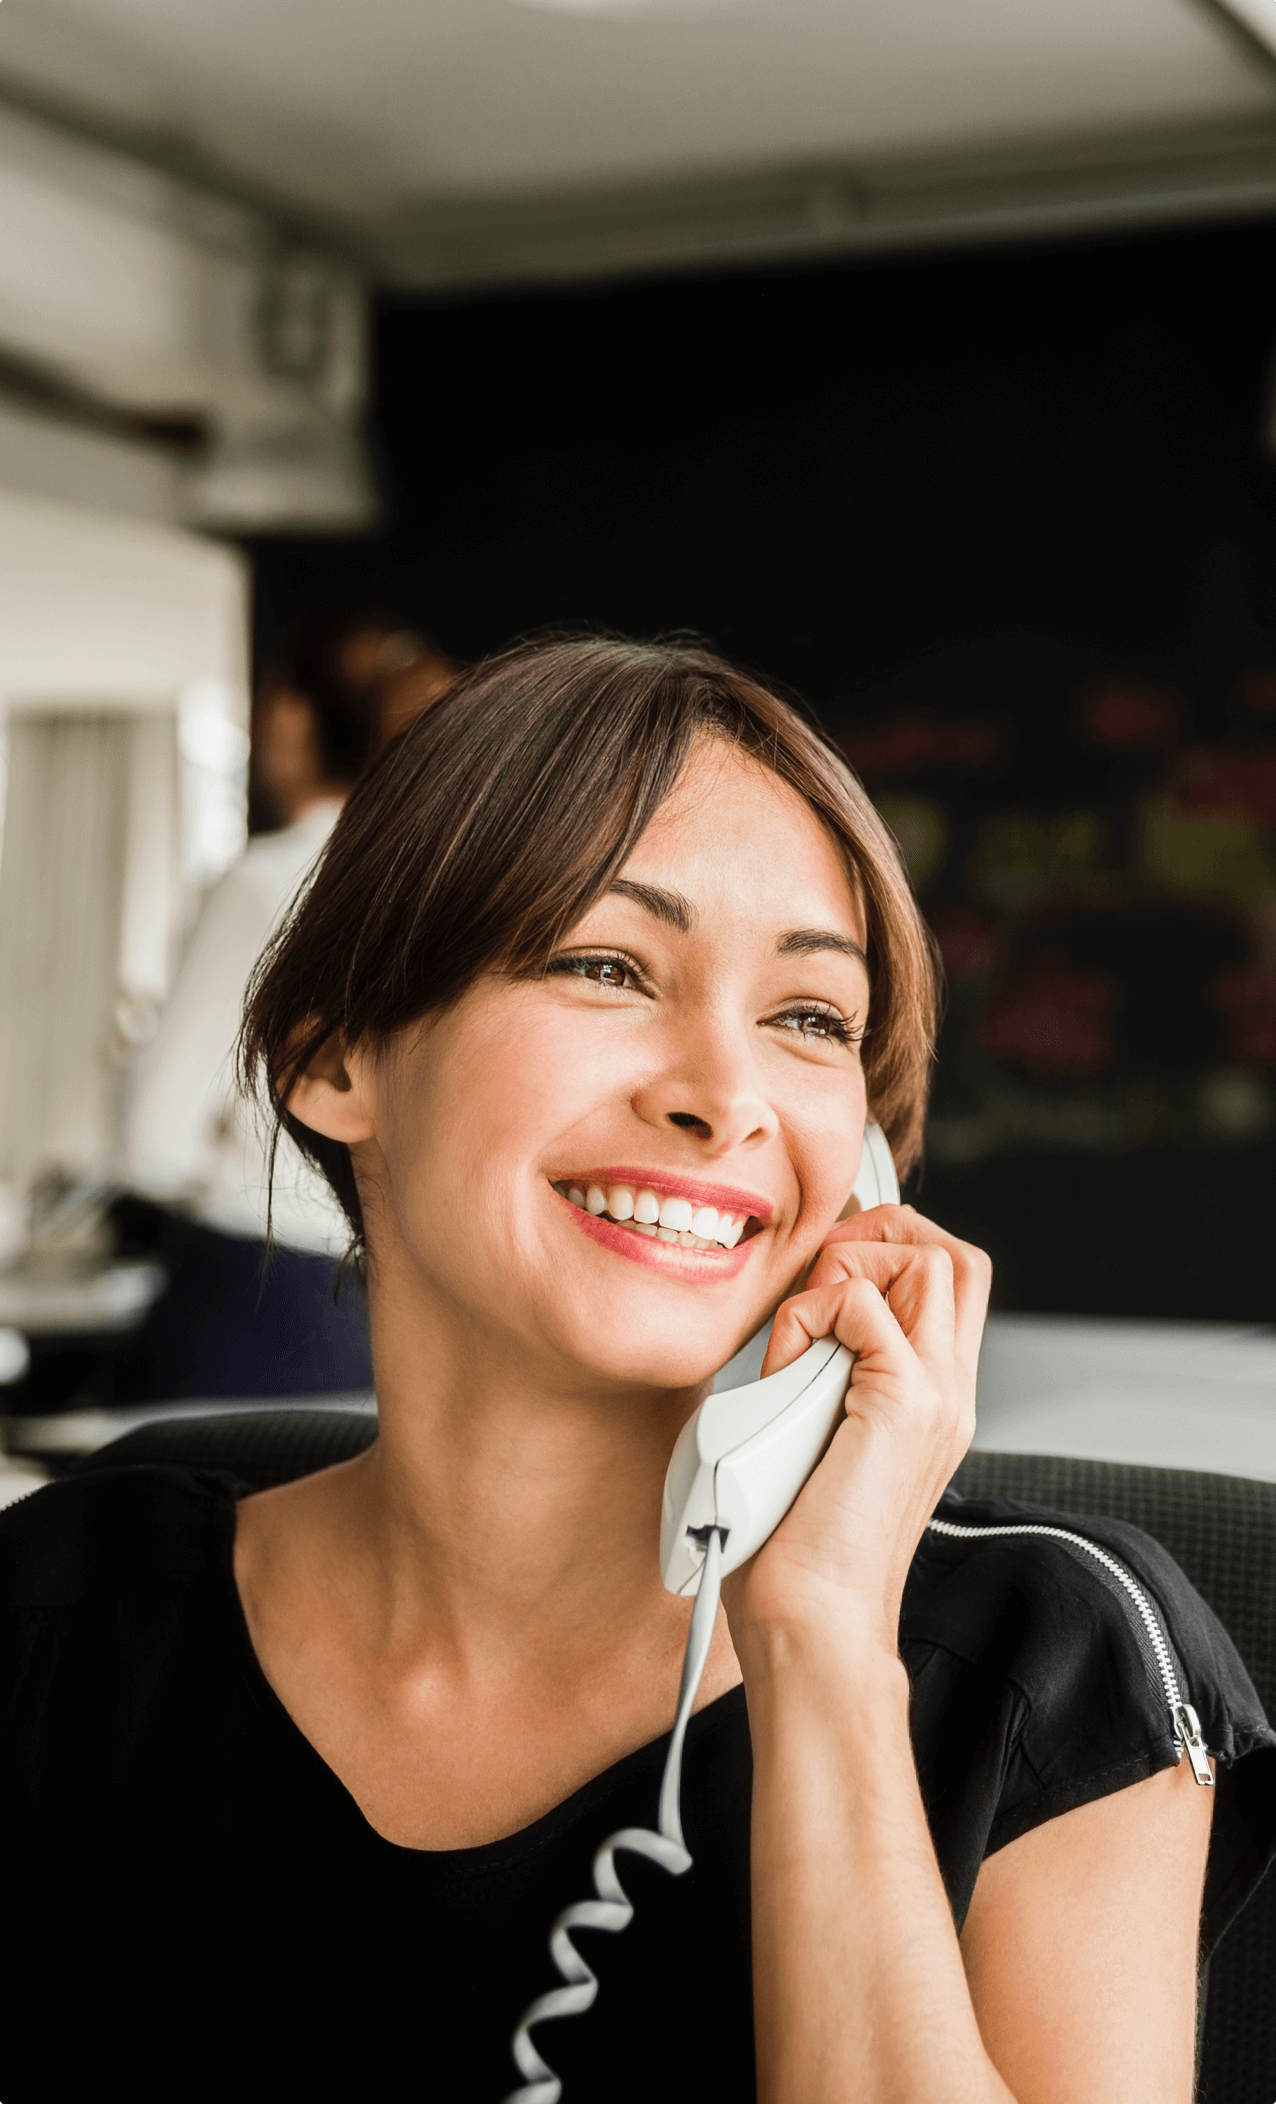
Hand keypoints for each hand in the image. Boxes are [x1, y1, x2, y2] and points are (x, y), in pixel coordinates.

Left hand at [724, 1205, 990, 1660]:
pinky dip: (814, 1310)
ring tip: (802, 1329)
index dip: (886, 1252)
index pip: (949, 1284)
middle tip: (816, 1279)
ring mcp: (936, 1398)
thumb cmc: (794, 1556)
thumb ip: (819, 1384)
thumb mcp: (812, 1444)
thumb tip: (778, 1338)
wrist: (813, 1629)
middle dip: (879, 1235)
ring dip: (849, 1268)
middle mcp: (949, 1394)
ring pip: (934, 1260)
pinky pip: (865, 1304)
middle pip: (957, 1256)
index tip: (816, 1281)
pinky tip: (784, 1363)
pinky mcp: (901, 1406)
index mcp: (933, 1402)